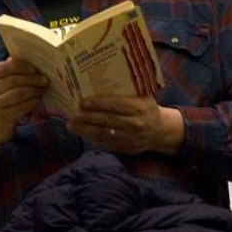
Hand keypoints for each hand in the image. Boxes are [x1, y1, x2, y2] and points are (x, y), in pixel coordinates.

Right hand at [0, 57, 47, 148]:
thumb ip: (6, 72)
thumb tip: (25, 59)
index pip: (5, 67)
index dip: (22, 66)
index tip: (35, 68)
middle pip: (14, 80)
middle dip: (32, 79)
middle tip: (44, 79)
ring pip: (19, 93)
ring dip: (34, 90)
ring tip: (43, 88)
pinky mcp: (3, 117)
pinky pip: (22, 106)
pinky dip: (33, 101)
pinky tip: (38, 99)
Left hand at [67, 96, 184, 155]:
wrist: (160, 130)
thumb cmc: (146, 108)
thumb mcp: (143, 96)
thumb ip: (127, 90)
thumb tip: (100, 83)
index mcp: (140, 107)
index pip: (116, 105)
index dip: (98, 104)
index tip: (83, 102)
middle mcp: (136, 123)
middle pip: (107, 121)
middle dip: (87, 118)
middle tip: (72, 115)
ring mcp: (132, 138)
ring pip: (105, 134)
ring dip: (85, 130)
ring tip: (72, 125)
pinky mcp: (128, 148)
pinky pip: (108, 144)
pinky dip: (94, 139)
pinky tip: (83, 133)